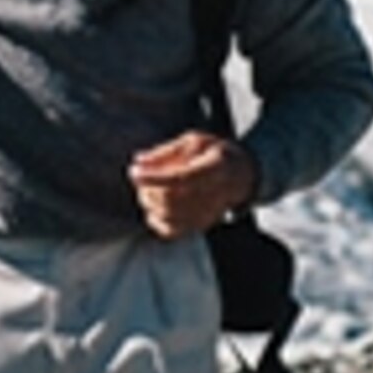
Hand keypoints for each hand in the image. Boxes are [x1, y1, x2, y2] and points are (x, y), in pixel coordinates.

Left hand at [129, 131, 259, 239]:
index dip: (154, 178)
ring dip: (149, 201)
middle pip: (170, 199)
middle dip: (148, 188)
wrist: (239, 175)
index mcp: (215, 168)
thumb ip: (166, 151)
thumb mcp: (194, 141)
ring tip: (149, 186)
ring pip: (167, 216)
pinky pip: (170, 231)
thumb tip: (139, 161)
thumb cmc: (213, 154)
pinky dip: (155, 218)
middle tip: (141, 175)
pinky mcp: (199, 226)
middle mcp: (214, 195)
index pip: (181, 179)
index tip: (134, 172)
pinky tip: (155, 203)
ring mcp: (208, 214)